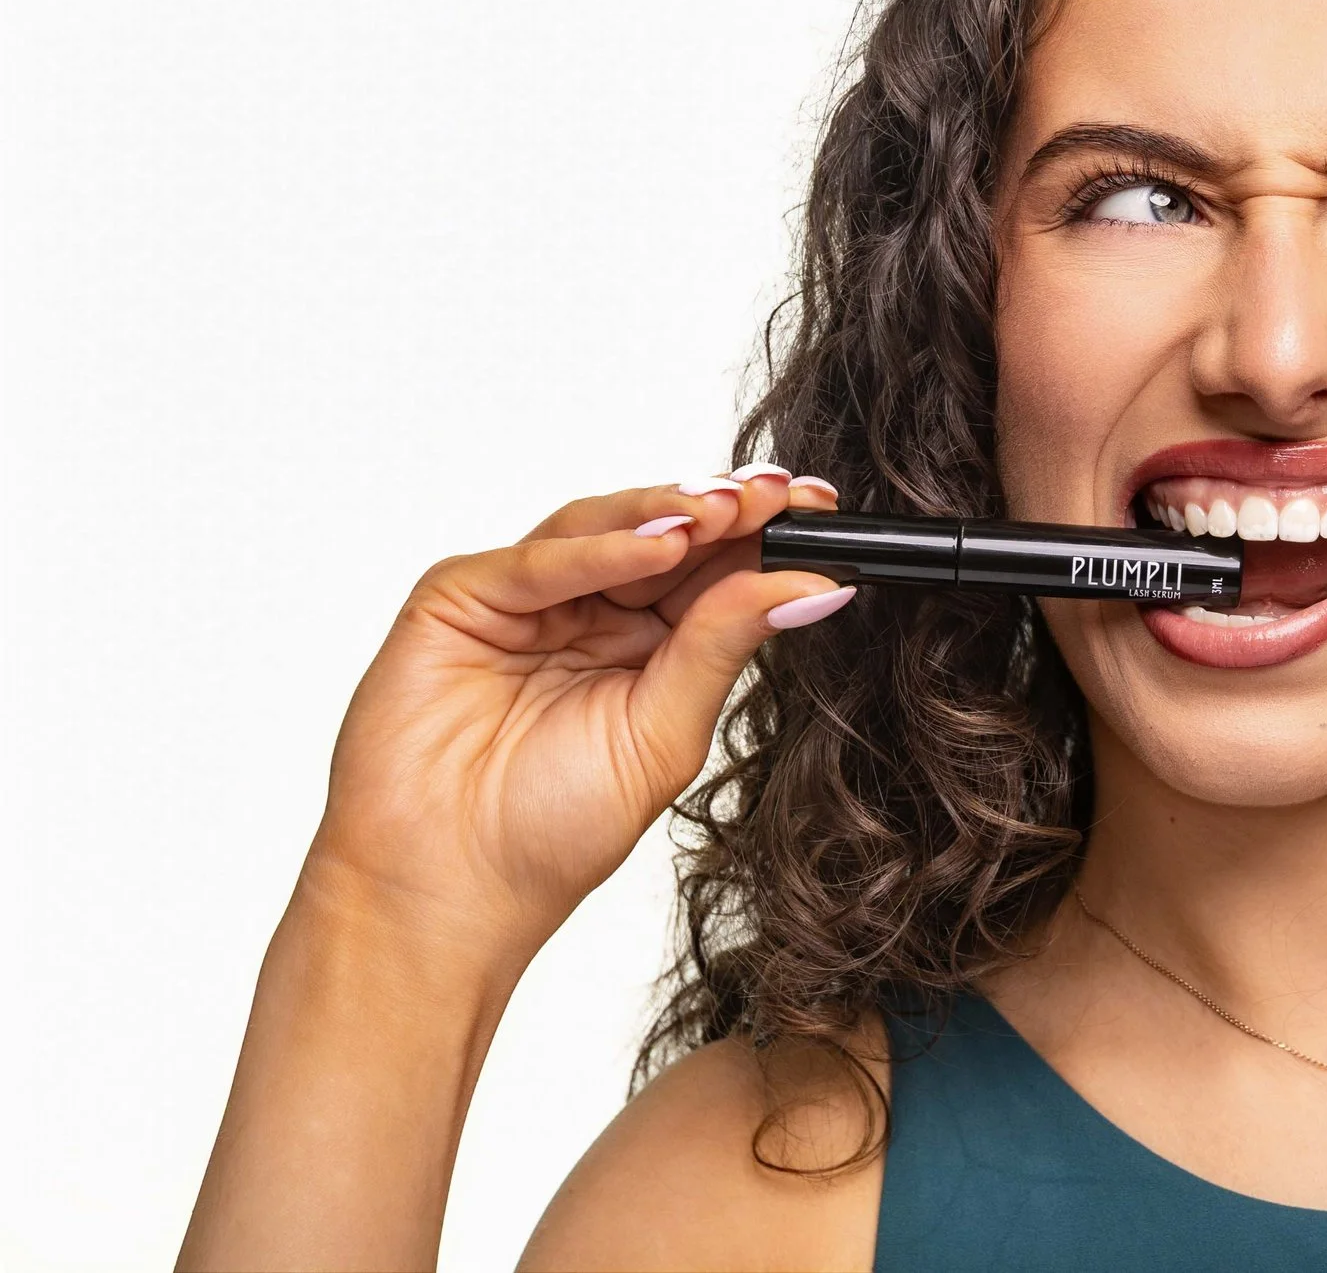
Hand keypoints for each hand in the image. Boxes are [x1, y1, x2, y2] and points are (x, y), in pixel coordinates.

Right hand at [304, 467, 850, 965]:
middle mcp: (587, 610)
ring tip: (729, 508)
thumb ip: (725, 647)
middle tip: (780, 494)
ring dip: (669, 511)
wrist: (448, 889)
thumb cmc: (548, 831)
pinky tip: (660, 542)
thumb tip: (815, 586)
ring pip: (602, 528)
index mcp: (645, 643)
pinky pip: (539, 561)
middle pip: (663, 534)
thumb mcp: (665, 733)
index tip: (821, 508)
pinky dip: (602, 548)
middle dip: (725, 510)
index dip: (762, 534)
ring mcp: (524, 600)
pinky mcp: (460, 598)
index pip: (711, 568)